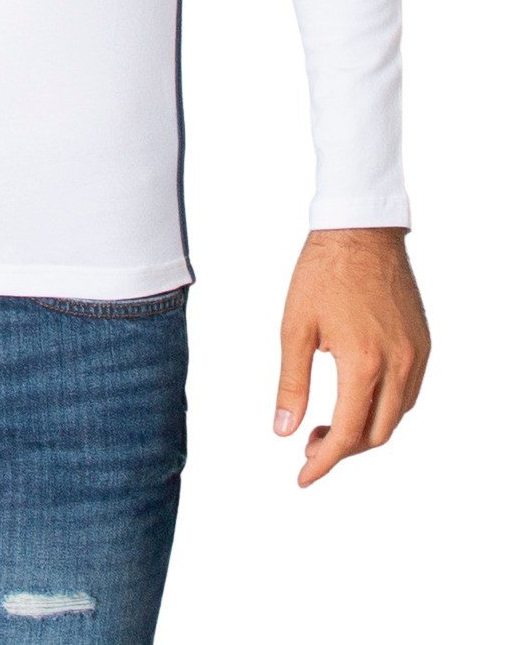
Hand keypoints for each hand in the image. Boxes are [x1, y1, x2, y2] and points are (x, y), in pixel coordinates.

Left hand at [274, 227, 429, 486]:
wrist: (360, 231)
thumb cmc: (322, 274)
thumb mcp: (295, 328)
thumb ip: (291, 383)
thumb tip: (283, 430)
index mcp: (363, 363)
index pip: (345, 433)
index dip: (323, 462)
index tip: (302, 477)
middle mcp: (399, 365)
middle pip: (376, 434)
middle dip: (342, 450)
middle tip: (309, 447)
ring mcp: (417, 355)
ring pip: (396, 416)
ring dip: (364, 431)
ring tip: (327, 425)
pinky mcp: (423, 343)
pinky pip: (409, 393)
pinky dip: (384, 408)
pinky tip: (357, 399)